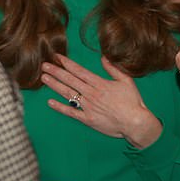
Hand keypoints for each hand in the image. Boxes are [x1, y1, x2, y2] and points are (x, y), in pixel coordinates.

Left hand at [41, 54, 161, 148]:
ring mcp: (88, 107)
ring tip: (44, 78)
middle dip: (56, 71)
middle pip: (70, 80)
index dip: (66, 63)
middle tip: (44, 65)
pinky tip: (50, 102)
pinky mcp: (88, 119)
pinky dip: (60, 107)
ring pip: (67, 94)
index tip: (57, 57)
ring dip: (54, 85)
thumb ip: (113, 68)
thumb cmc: (132, 102)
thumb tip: (103, 57)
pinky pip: (71, 112)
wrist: (135, 123)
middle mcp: (91, 94)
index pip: (79, 71)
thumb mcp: (126, 80)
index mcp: (99, 83)